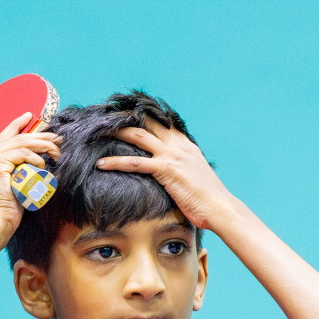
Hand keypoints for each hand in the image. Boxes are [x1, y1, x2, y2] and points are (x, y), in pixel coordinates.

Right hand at [0, 113, 59, 239]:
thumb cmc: (4, 214)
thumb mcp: (11, 187)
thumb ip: (15, 172)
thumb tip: (34, 162)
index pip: (3, 139)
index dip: (17, 126)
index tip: (29, 118)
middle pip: (14, 137)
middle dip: (37, 134)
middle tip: (55, 136)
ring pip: (20, 143)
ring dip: (42, 145)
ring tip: (56, 150)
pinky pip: (21, 153)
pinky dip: (35, 158)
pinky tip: (43, 166)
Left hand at [95, 121, 235, 230]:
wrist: (219, 207)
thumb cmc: (207, 197)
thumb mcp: (194, 175)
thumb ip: (181, 166)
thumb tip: (170, 170)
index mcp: (185, 144)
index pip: (160, 121)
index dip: (142, 114)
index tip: (125, 111)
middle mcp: (178, 144)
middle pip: (148, 121)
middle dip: (126, 116)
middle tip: (106, 115)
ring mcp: (172, 154)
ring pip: (139, 135)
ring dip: (117, 132)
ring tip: (98, 131)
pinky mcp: (166, 169)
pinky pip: (135, 163)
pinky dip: (116, 162)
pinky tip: (101, 164)